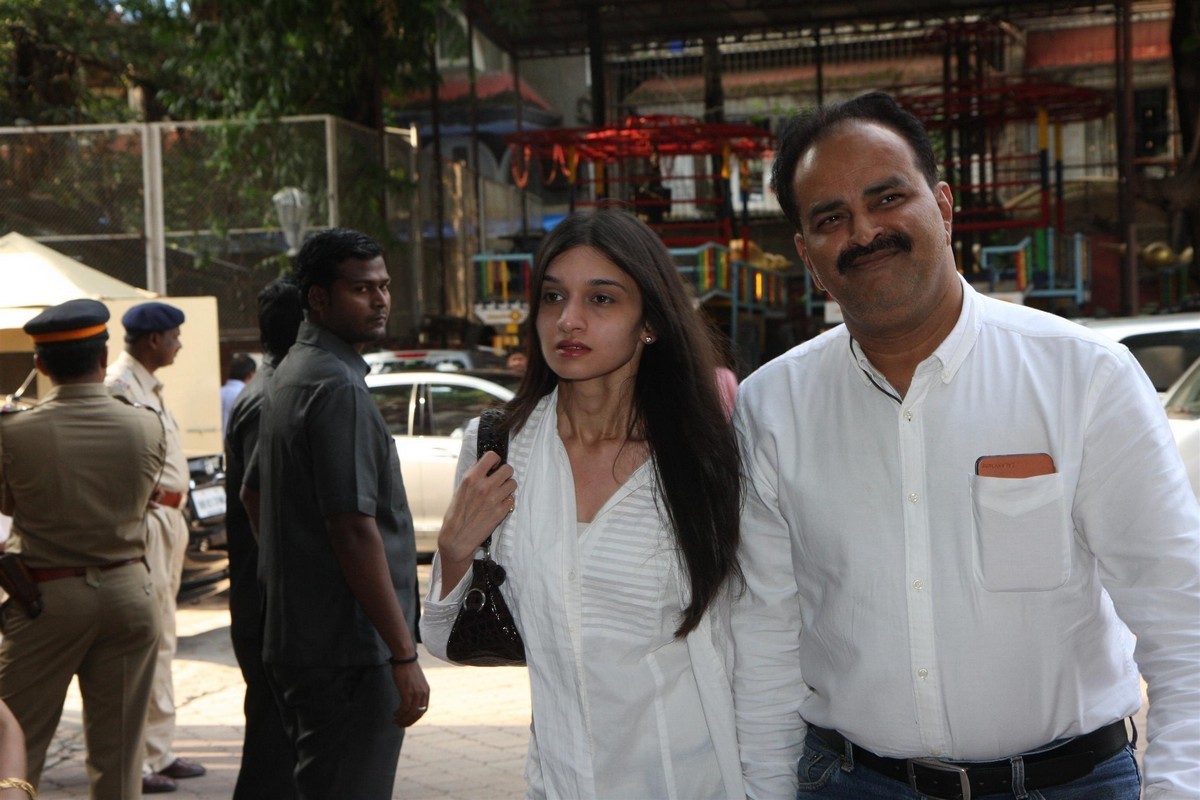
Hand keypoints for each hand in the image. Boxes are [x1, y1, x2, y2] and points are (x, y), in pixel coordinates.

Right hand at [390, 661, 429, 726]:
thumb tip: (408, 697)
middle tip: (400, 724)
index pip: (423, 710)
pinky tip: (394, 713)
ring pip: (411, 713)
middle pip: (418, 714)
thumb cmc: (407, 668)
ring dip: (402, 719)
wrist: (405, 658)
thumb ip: (414, 690)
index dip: (415, 718)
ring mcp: (416, 693)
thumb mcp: (415, 681)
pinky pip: (404, 708)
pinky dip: (399, 713)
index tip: (407, 721)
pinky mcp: (408, 692)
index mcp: (426, 691)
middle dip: (409, 721)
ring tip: (395, 720)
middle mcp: (423, 693)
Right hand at [437, 451, 516, 565]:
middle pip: (508, 469)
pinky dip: (507, 501)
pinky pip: (512, 499)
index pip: (492, 456)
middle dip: (505, 474)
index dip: (495, 461)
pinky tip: (499, 505)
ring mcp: (494, 498)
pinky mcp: (501, 511)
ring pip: (513, 483)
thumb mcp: (460, 489)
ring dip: (508, 487)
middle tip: (500, 480)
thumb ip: (474, 477)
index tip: (494, 467)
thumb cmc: (456, 514)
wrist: (457, 538)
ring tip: (500, 493)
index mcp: (471, 478)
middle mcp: (484, 486)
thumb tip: (485, 467)